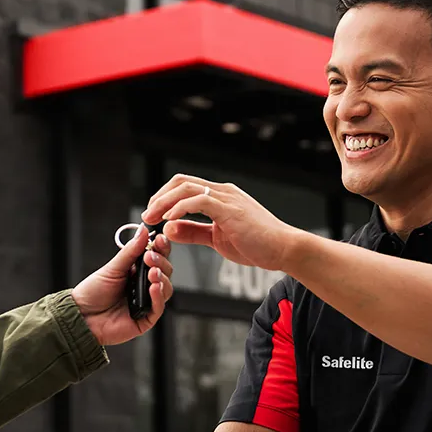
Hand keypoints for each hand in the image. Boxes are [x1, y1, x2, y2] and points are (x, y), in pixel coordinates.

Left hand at [71, 224, 173, 346]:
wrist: (82, 316)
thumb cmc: (93, 292)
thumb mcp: (112, 268)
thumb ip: (130, 251)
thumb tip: (143, 231)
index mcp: (137, 270)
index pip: (157, 256)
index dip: (161, 247)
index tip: (160, 239)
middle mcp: (144, 285)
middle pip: (165, 271)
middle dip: (160, 261)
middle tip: (149, 257)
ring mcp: (146, 302)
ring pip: (166, 289)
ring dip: (162, 278)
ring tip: (152, 272)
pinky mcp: (146, 319)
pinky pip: (159, 307)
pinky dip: (158, 296)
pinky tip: (154, 288)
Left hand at [142, 174, 300, 272]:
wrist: (284, 249)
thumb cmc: (257, 244)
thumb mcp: (217, 238)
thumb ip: (193, 232)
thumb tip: (169, 229)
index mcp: (220, 196)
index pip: (184, 186)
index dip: (164, 197)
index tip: (152, 215)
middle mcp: (222, 192)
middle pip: (181, 182)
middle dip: (159, 197)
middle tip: (147, 215)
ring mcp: (227, 198)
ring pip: (186, 188)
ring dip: (164, 202)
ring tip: (153, 217)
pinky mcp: (230, 209)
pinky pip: (199, 202)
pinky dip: (180, 208)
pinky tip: (170, 221)